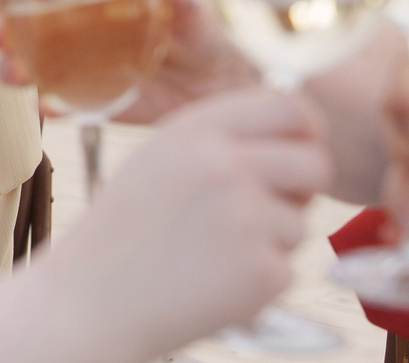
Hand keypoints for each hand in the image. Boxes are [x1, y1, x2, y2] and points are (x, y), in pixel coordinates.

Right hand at [0, 0, 257, 120]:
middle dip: (0, 23)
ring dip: (12, 64)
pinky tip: (47, 107)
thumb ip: (186, 3)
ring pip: (30, 61)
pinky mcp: (90, 99)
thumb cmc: (201, 36)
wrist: (214, 88)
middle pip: (24, 20)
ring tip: (9, 73)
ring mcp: (79, 64)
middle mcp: (76, 25)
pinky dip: (49, 105)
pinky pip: (59, 103)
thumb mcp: (197, 14)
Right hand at [23, 88, 330, 359]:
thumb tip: (298, 126)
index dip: (307, 133)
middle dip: (302, 189)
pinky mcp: (262, 272)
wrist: (93, 299)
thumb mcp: (159, 157)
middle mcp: (227, 166)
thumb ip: (221, 136)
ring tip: (212, 252)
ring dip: (271, 241)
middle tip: (265, 211)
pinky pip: (288, 269)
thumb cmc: (126, 228)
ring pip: (301, 223)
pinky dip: (259, 281)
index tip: (297, 154)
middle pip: (315, 164)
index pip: (292, 109)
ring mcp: (247, 219)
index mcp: (199, 131)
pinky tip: (212, 281)